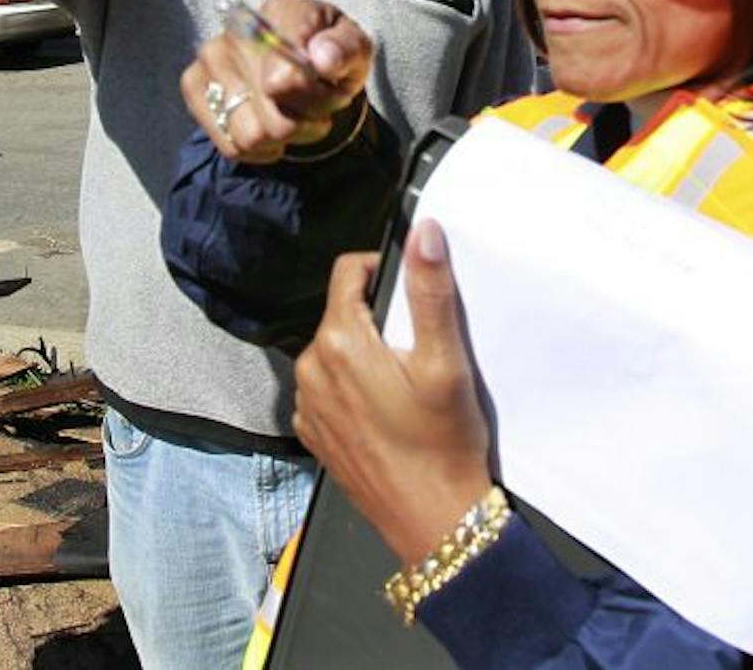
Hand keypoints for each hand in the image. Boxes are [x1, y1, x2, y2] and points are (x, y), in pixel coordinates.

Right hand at [179, 0, 372, 162]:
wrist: (302, 61)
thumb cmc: (328, 54)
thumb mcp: (355, 48)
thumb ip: (345, 49)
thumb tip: (323, 58)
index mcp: (282, 14)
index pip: (289, 76)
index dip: (317, 97)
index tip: (328, 85)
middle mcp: (237, 32)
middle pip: (275, 117)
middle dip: (307, 120)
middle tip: (317, 105)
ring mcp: (210, 59)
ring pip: (252, 136)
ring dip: (283, 137)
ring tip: (294, 115)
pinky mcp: (194, 87)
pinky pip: (231, 145)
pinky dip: (260, 148)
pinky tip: (271, 126)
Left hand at [292, 225, 495, 568]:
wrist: (431, 519)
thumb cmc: (442, 444)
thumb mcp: (445, 362)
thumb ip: (429, 291)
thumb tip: (423, 233)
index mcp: (339, 342)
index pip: (348, 271)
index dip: (383, 269)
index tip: (412, 292)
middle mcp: (311, 368)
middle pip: (344, 312)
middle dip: (379, 319)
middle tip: (419, 348)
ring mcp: (307, 404)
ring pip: (336, 350)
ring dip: (366, 354)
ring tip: (406, 384)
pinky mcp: (313, 431)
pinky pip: (329, 388)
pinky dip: (355, 388)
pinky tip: (388, 412)